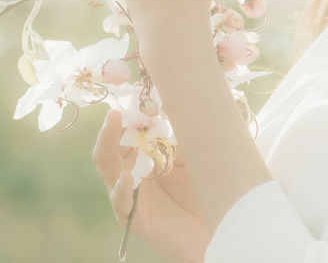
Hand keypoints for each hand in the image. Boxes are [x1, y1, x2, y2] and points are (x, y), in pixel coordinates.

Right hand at [94, 108, 210, 262]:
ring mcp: (131, 198)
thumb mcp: (192, 157)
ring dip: (107, 146)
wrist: (220, 228)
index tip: (135, 99)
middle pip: (110, 149)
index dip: (127, 117)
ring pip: (109, 171)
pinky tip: (126, 177)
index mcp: (143, 159)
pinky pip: (122, 203)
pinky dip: (122, 189)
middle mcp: (132, 176)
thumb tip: (169, 107)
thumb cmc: (205, 191)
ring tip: (111, 126)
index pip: (125, 134)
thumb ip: (177, 137)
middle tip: (113, 112)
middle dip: (110, 129)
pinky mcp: (136, 220)